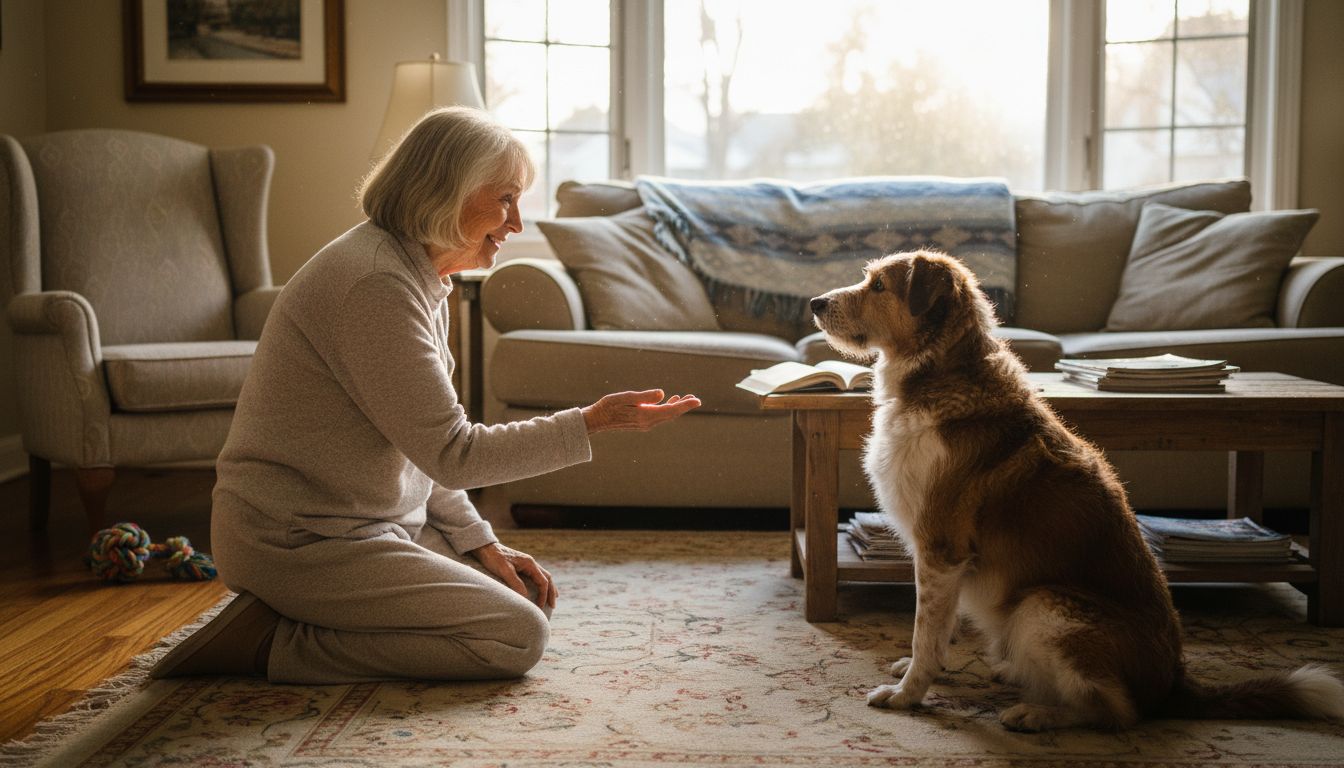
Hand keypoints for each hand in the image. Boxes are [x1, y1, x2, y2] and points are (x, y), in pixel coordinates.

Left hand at [468, 542, 557, 609]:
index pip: (543, 581)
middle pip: (547, 578)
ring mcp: (526, 564)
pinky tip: (539, 588)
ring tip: (552, 599)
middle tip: (553, 606)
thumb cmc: (494, 558)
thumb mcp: (504, 570)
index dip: (543, 595)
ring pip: (543, 576)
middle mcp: (531, 563)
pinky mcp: (521, 566)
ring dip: (549, 588)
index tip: (540, 606)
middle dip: (551, 592)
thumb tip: (526, 596)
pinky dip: (541, 583)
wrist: (485, 547)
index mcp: (530, 563)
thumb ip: (515, 582)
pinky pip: (536, 576)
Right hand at [581, 389, 701, 433]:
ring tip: (687, 398)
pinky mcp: (641, 422)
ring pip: (666, 415)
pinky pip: (659, 415)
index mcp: (645, 416)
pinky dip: (667, 408)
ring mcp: (645, 423)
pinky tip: (670, 400)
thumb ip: (645, 396)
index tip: (697, 400)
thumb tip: (663, 394)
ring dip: (677, 407)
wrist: (596, 420)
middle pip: (671, 414)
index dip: (684, 405)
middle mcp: (647, 422)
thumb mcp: (626, 397)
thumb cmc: (608, 406)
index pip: (670, 410)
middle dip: (684, 406)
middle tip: (697, 399)